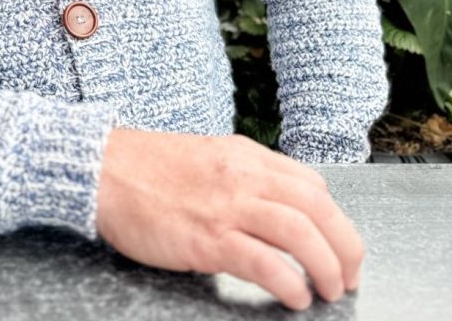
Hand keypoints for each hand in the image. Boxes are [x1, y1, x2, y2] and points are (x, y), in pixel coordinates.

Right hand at [95, 129, 363, 310]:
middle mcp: (243, 175)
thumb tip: (274, 209)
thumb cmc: (146, 168)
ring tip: (331, 290)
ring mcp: (226, 206)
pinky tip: (295, 297)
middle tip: (349, 276)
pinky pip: (264, 261)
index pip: (310, 183)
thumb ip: (241, 177)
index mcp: (244, 155)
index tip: (339, 244)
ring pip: (300, 232)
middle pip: (317, 207)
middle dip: (346, 245)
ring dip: (327, 266)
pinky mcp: (207, 237)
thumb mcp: (206, 158)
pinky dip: (289, 281)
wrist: (102, 169)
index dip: (334, 219)